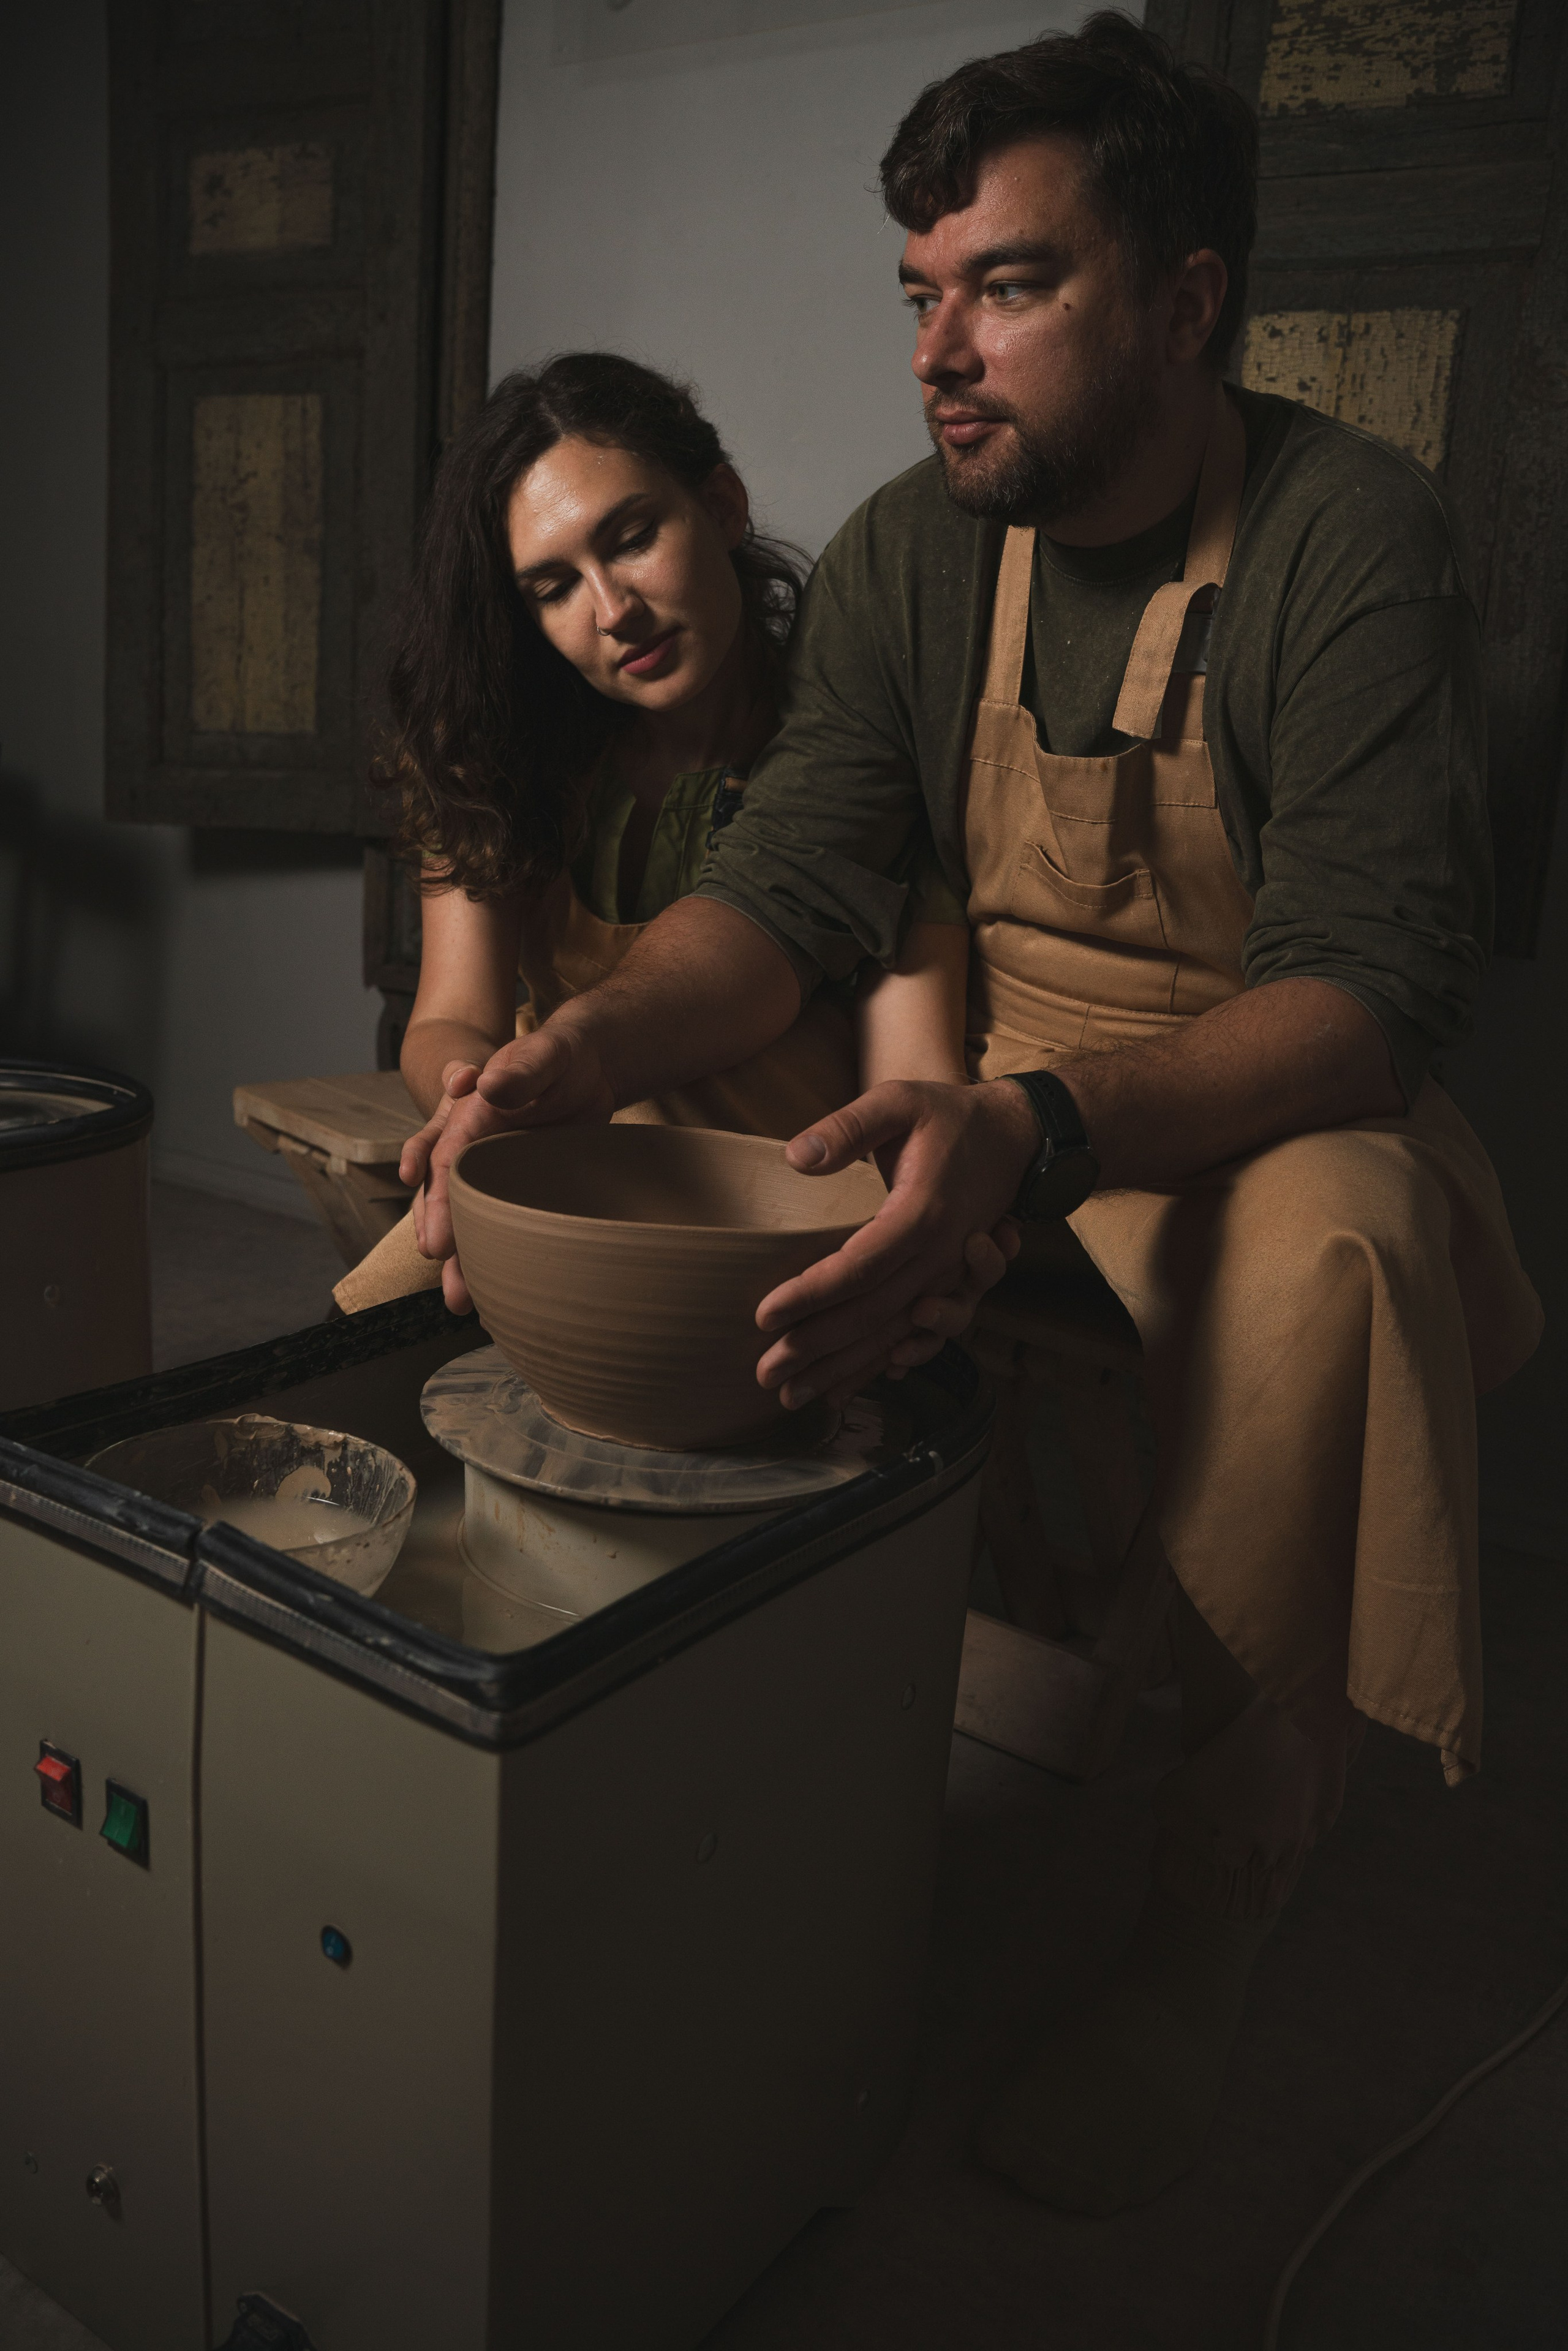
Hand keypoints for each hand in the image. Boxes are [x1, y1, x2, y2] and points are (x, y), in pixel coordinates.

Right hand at [402, 1022, 614, 1309]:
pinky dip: (487, 1250)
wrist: (584, 1065)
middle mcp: (470, 1147)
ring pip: (465, 1216)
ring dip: (460, 1260)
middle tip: (450, 1290)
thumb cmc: (560, 1055)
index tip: (435, 1244)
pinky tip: (490, 1285)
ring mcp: (489, 1169)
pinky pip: (492, 1220)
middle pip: (445, 1200)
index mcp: (469, 1117)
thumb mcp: (545, 1054)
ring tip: (461, 1304)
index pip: (447, 1165)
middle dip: (443, 1247)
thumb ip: (519, 1069)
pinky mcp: (512, 1184)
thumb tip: (484, 1087)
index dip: (440, 1206)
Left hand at [754, 1079, 1040, 1408]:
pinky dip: (890, 1365)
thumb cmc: (950, 1115)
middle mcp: (940, 1256)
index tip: (765, 1315)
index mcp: (923, 1214)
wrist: (1017, 1135)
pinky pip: (922, 1336)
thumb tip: (796, 1158)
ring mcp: (950, 1276)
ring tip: (798, 1397)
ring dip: (846, 1370)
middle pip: (872, 1315)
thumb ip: (847, 1127)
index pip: (858, 1267)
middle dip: (816, 1350)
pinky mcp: (953, 1283)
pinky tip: (855, 1387)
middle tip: (766, 1375)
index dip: (810, 1294)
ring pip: (895, 1336)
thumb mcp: (899, 1101)